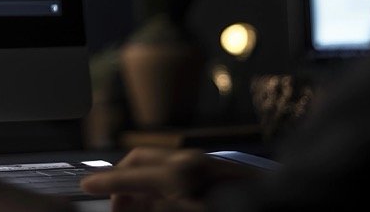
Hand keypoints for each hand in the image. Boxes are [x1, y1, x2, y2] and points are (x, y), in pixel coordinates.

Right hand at [79, 147, 263, 211]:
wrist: (283, 209)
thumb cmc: (231, 207)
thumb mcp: (178, 205)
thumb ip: (152, 205)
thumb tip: (130, 201)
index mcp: (179, 173)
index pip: (129, 174)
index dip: (105, 182)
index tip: (87, 188)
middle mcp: (190, 162)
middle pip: (141, 161)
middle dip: (122, 180)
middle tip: (115, 205)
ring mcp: (205, 164)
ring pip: (159, 166)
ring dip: (143, 184)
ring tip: (136, 208)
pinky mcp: (218, 170)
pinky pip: (178, 171)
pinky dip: (163, 186)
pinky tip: (162, 203)